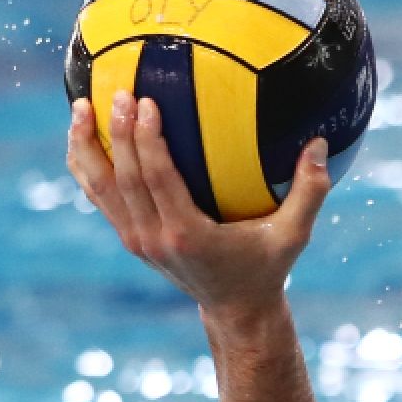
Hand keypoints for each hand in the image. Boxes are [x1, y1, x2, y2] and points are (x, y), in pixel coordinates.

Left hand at [65, 92, 330, 323]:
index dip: (147, 141)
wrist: (235, 310)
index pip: (158, 180)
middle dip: (117, 133)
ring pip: (99, 187)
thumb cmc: (266, 267)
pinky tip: (82, 133)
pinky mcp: (130, 236)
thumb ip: (309, 192)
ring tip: (80, 106)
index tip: (146, 103)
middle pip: (124, 178)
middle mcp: (155, 238)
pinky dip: (86, 163)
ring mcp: (137, 239)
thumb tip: (321, 145)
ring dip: (87, 145)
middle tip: (118, 91)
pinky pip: (99, 195)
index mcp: (189, 235)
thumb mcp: (293, 236)